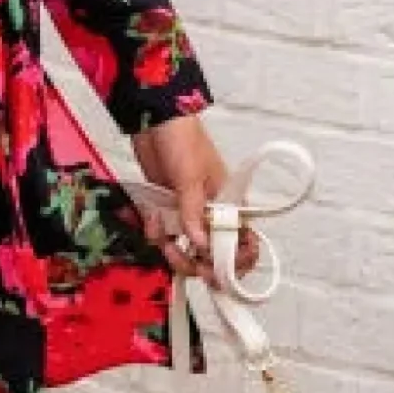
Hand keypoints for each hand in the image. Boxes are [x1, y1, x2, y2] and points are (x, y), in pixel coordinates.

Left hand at [133, 114, 259, 284]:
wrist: (154, 123)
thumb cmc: (183, 140)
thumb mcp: (190, 177)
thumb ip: (195, 213)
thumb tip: (201, 245)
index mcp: (229, 206)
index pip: (243, 244)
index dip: (232, 263)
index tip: (213, 269)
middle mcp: (212, 215)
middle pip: (212, 257)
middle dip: (195, 263)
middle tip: (179, 255)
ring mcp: (189, 215)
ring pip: (186, 250)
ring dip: (171, 249)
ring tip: (160, 234)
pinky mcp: (168, 212)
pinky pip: (165, 236)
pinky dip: (156, 234)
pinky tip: (150, 220)